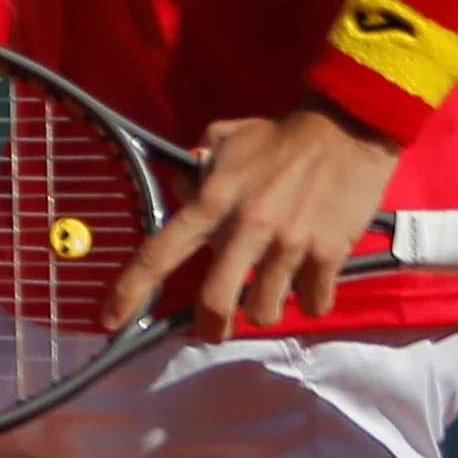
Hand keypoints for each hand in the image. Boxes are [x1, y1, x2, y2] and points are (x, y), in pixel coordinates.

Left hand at [103, 106, 399, 338]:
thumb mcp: (224, 139)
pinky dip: (310, 301)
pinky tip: (310, 282)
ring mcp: (288, 244)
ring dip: (264, 310)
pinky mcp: (328, 254)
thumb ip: (196, 169)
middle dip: (212, 327)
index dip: (130, 290)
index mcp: (212, 200)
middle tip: (216, 329)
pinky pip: (312, 302)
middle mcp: (245, 227)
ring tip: (271, 290)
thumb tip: (180, 196)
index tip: (109, 319)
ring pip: (265, 311)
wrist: (348, 128)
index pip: (160, 252)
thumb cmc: (281, 136)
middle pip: (215, 302)